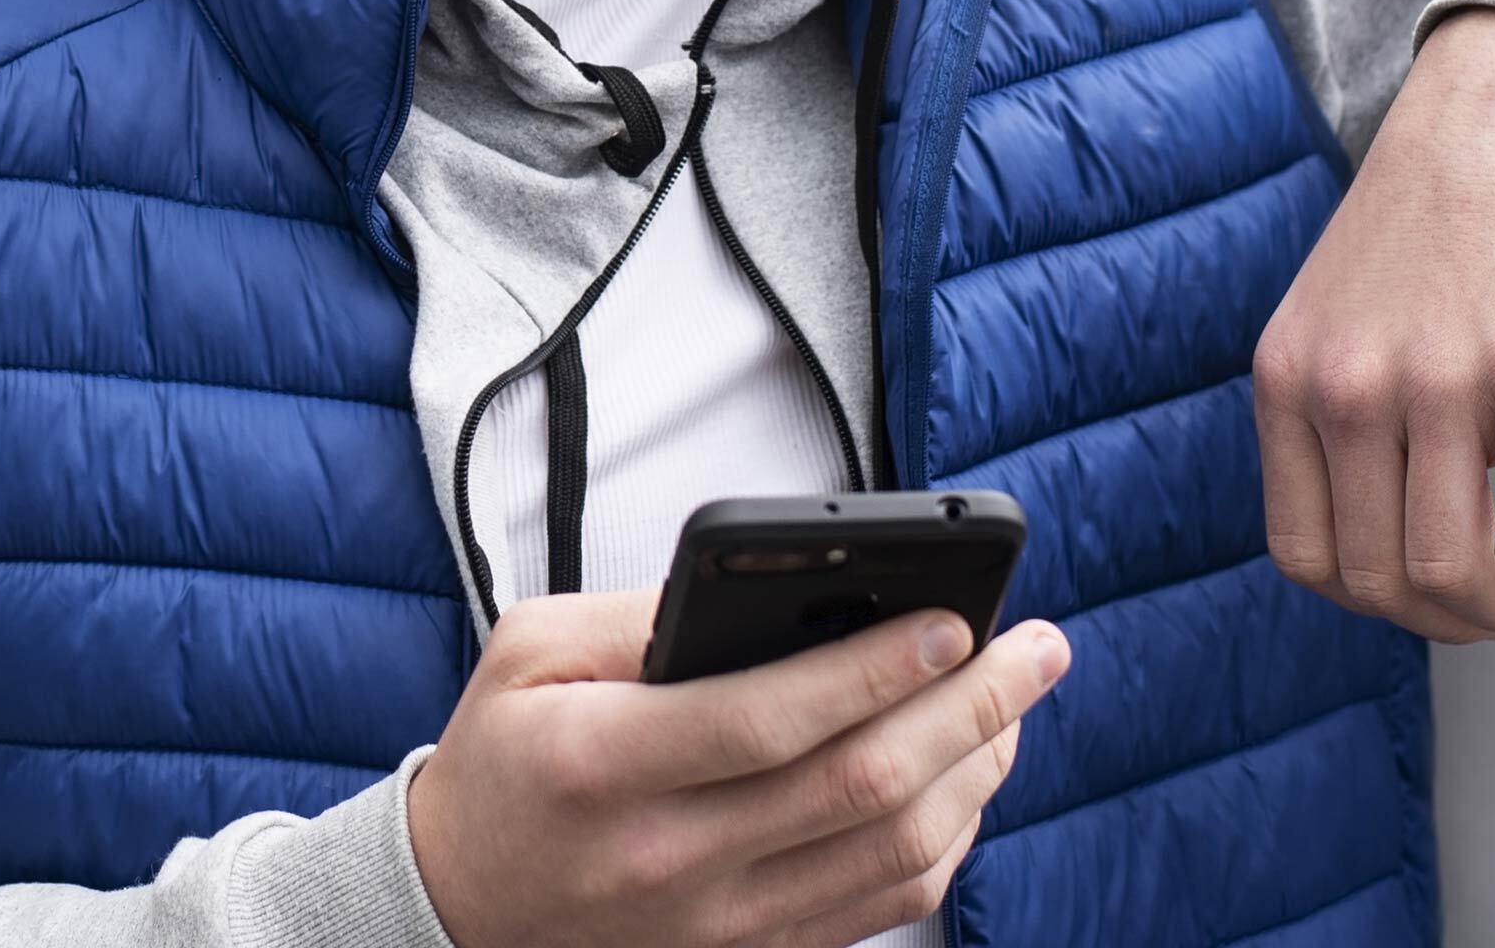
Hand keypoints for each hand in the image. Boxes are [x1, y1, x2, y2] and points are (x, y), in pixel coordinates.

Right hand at [406, 589, 1071, 947]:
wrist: (458, 908)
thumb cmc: (503, 760)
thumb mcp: (529, 653)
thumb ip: (642, 614)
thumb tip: (775, 582)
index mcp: (601, 767)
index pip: (766, 720)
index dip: (872, 669)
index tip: (953, 619)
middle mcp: (665, 861)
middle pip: (855, 787)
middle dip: (967, 709)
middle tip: (1037, 648)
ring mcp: (715, 926)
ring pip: (888, 854)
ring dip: (976, 772)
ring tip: (1017, 702)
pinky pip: (880, 907)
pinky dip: (947, 840)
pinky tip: (970, 777)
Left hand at [1253, 9, 1494, 642]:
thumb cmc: (1441, 218)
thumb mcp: (1340, 312)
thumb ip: (1343, 413)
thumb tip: (1391, 541)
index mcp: (1289, 379)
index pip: (1306, 560)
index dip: (1378, 604)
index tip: (1434, 586)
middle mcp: (1350, 388)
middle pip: (1381, 585)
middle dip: (1455, 622)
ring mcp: (1441, 379)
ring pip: (1454, 573)